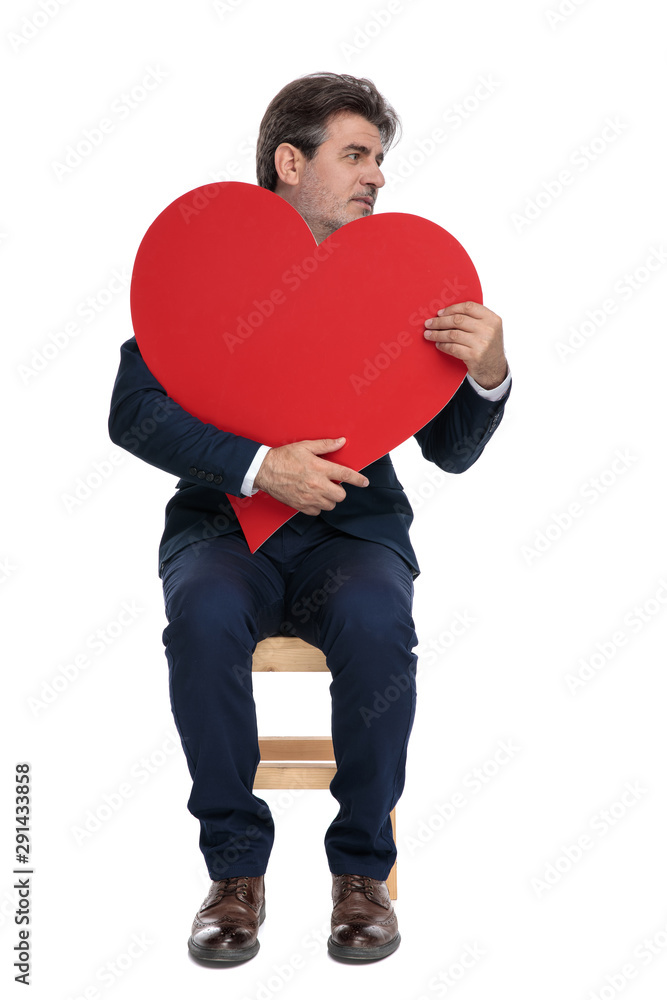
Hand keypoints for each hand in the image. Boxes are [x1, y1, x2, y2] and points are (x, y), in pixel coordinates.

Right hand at [253, 437, 368, 514]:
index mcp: (320, 468)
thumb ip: (325, 445)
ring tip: (320, 491)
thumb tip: (341, 441)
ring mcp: (309, 497)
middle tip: (332, 484)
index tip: (365, 482)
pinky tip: (312, 497)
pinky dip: (317, 506)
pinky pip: (317, 512)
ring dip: (329, 499)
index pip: (346, 475)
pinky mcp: (301, 506)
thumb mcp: (305, 446)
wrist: (264, 470)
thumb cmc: (284, 457)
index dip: (358, 480)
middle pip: (341, 495)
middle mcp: (317, 485)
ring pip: (330, 505)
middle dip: (339, 490)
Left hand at [424, 301, 506, 389]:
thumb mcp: (488, 329)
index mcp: (492, 319)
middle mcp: (488, 330)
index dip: (452, 309)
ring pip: (453, 334)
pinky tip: (438, 344)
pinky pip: (453, 348)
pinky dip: (443, 345)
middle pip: (458, 320)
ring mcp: (482, 343)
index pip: (469, 307)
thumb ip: (474, 319)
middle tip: (428, 324)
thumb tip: (445, 313)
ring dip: (438, 334)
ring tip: (429, 334)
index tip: (439, 313)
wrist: (494, 368)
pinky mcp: (474, 356)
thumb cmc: (486, 345)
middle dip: (440, 322)